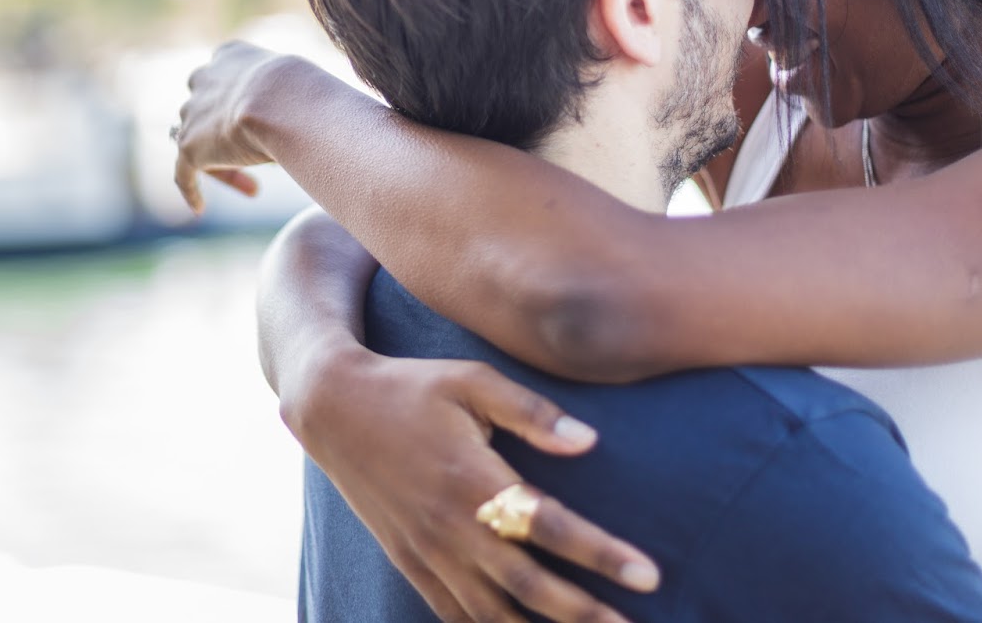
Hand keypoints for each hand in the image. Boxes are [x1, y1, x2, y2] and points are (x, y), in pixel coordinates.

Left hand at [172, 41, 293, 212]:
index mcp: (229, 56)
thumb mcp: (297, 81)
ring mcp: (192, 113)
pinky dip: (191, 189)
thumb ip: (290, 93)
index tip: (262, 126)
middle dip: (226, 132)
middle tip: (253, 154)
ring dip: (223, 164)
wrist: (281, 100)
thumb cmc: (302, 91)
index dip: (244, 106)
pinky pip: (183, 173)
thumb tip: (312, 115)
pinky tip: (199, 208)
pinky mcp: (188, 146)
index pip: (229, 81)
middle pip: (208, 110)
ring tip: (254, 187)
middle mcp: (204, 78)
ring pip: (201, 142)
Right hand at [293, 349, 658, 622]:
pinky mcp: (410, 564)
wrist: (334, 409)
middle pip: (529, 586)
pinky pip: (455, 614)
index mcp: (472, 478)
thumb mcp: (471, 381)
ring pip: (493, 614)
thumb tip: (589, 443)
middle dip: (585, 614)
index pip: (549, 526)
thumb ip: (531, 412)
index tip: (648, 576)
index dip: (601, 555)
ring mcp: (427, 552)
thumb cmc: (411, 387)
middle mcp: (451, 526)